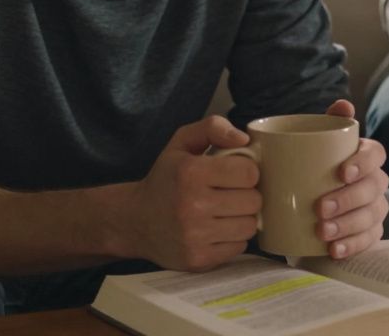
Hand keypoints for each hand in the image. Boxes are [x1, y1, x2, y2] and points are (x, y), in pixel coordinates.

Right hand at [124, 116, 261, 270]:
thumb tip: (244, 139)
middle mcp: (192, 205)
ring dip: (241, 218)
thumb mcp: (181, 143)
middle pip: (253, 201)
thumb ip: (213, 128)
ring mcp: (195, 236)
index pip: (249, 173)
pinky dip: (232, 238)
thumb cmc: (165, 179)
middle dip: (246, 195)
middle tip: (229, 194)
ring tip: (224, 212)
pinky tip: (216, 230)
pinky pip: (238, 247)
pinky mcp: (198, 259)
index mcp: (190, 172)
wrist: (134, 221)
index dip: (246, 172)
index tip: (234, 174)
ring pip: (249, 227)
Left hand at [316, 100, 388, 258]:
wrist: (303, 201)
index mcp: (365, 156)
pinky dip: (351, 246)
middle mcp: (375, 181)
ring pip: (371, 216)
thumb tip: (343, 105)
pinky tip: (334, 250)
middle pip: (372, 188)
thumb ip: (327, 123)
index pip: (375, 154)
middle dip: (348, 199)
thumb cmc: (312, 167)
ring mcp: (375, 208)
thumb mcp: (313, 145)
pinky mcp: (370, 232)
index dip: (362, 163)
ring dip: (348, 226)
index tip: (341, 173)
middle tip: (320, 208)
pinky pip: (368, 241)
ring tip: (322, 232)